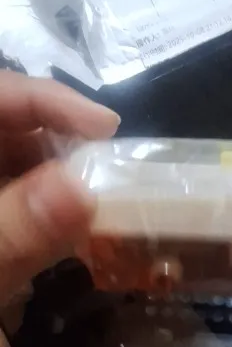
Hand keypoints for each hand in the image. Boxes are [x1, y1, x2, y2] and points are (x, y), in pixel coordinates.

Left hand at [0, 72, 118, 306]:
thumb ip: (12, 233)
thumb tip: (83, 188)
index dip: (46, 100)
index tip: (106, 129)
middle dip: (54, 148)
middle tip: (106, 179)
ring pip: (2, 169)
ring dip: (45, 185)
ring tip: (87, 214)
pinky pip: (2, 206)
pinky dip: (26, 221)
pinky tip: (49, 246)